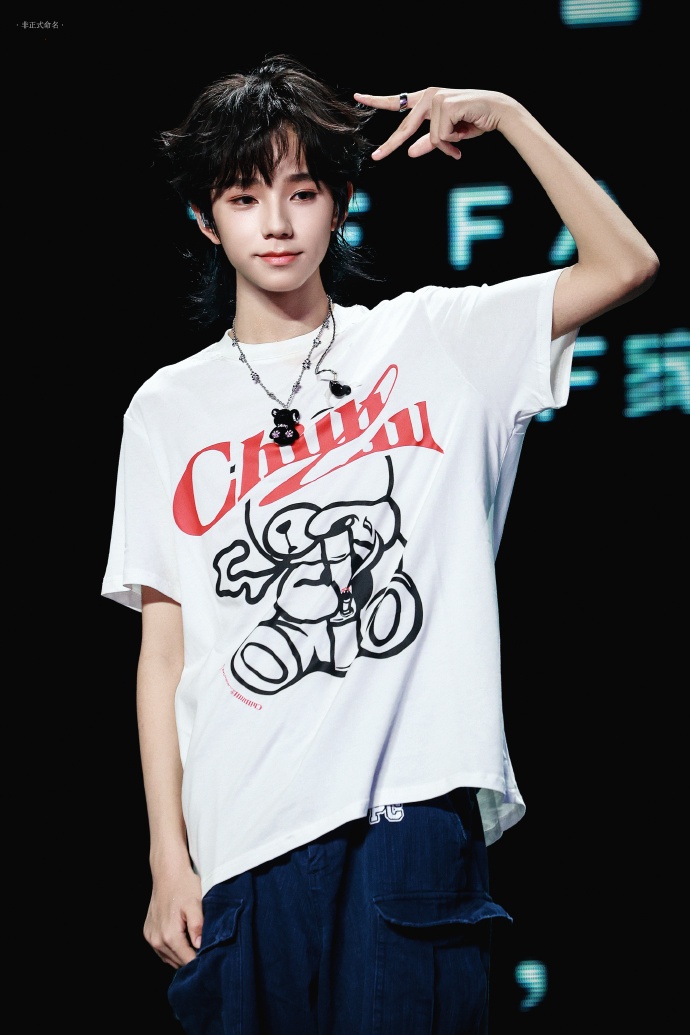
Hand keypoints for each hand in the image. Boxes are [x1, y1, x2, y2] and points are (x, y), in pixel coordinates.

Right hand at [143, 863, 203, 968]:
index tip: (210, 957)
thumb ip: (197, 926)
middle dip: (192, 958)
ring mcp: (151, 938)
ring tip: (194, 943)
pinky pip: (162, 951)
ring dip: (182, 955)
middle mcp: (157, 940)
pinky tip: (182, 939)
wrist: (167, 873)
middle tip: (205, 950)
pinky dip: (172, 949)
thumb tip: (200, 946)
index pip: (187, 961)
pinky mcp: (148, 933)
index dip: (201, 961)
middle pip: (178, 962)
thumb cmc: (184, 886)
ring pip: (170, 959)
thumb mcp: (196, 904)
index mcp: (170, 936)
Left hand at [353, 87, 511, 160]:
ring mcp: (436, 98)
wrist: (498, 112)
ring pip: (430, 138)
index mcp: (427, 100)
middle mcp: (429, 95)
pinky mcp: (445, 104)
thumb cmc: (474, 121)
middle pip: (405, 128)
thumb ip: (428, 143)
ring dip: (446, 145)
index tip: (358, 97)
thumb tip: (409, 152)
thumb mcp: (448, 136)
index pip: (398, 102)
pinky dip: (452, 143)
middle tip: (377, 156)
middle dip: (391, 145)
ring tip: (461, 141)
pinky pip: (441, 137)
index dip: (377, 100)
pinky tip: (465, 133)